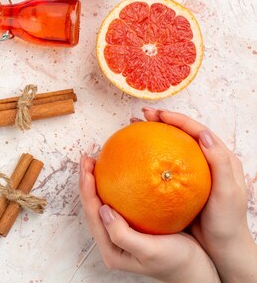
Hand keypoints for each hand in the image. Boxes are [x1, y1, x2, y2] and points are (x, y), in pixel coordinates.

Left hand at [79, 152, 219, 282]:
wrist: (197, 270)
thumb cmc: (177, 262)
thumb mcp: (150, 251)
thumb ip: (123, 234)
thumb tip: (104, 210)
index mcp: (111, 249)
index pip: (92, 214)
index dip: (87, 190)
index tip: (88, 169)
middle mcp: (111, 241)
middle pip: (93, 206)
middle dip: (87, 182)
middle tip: (88, 158)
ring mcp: (121, 232)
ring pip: (103, 203)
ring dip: (98, 182)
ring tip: (96, 162)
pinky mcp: (133, 226)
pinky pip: (118, 202)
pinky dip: (114, 186)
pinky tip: (119, 172)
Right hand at [141, 108, 256, 282]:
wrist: (222, 247)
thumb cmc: (227, 222)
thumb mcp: (228, 193)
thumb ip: (219, 163)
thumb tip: (203, 134)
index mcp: (221, 157)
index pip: (197, 130)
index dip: (176, 119)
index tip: (156, 115)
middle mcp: (206, 161)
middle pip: (182, 134)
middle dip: (161, 122)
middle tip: (140, 117)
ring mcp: (192, 172)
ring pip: (171, 147)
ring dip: (153, 136)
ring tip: (134, 130)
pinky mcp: (181, 184)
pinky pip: (164, 165)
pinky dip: (150, 159)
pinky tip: (136, 161)